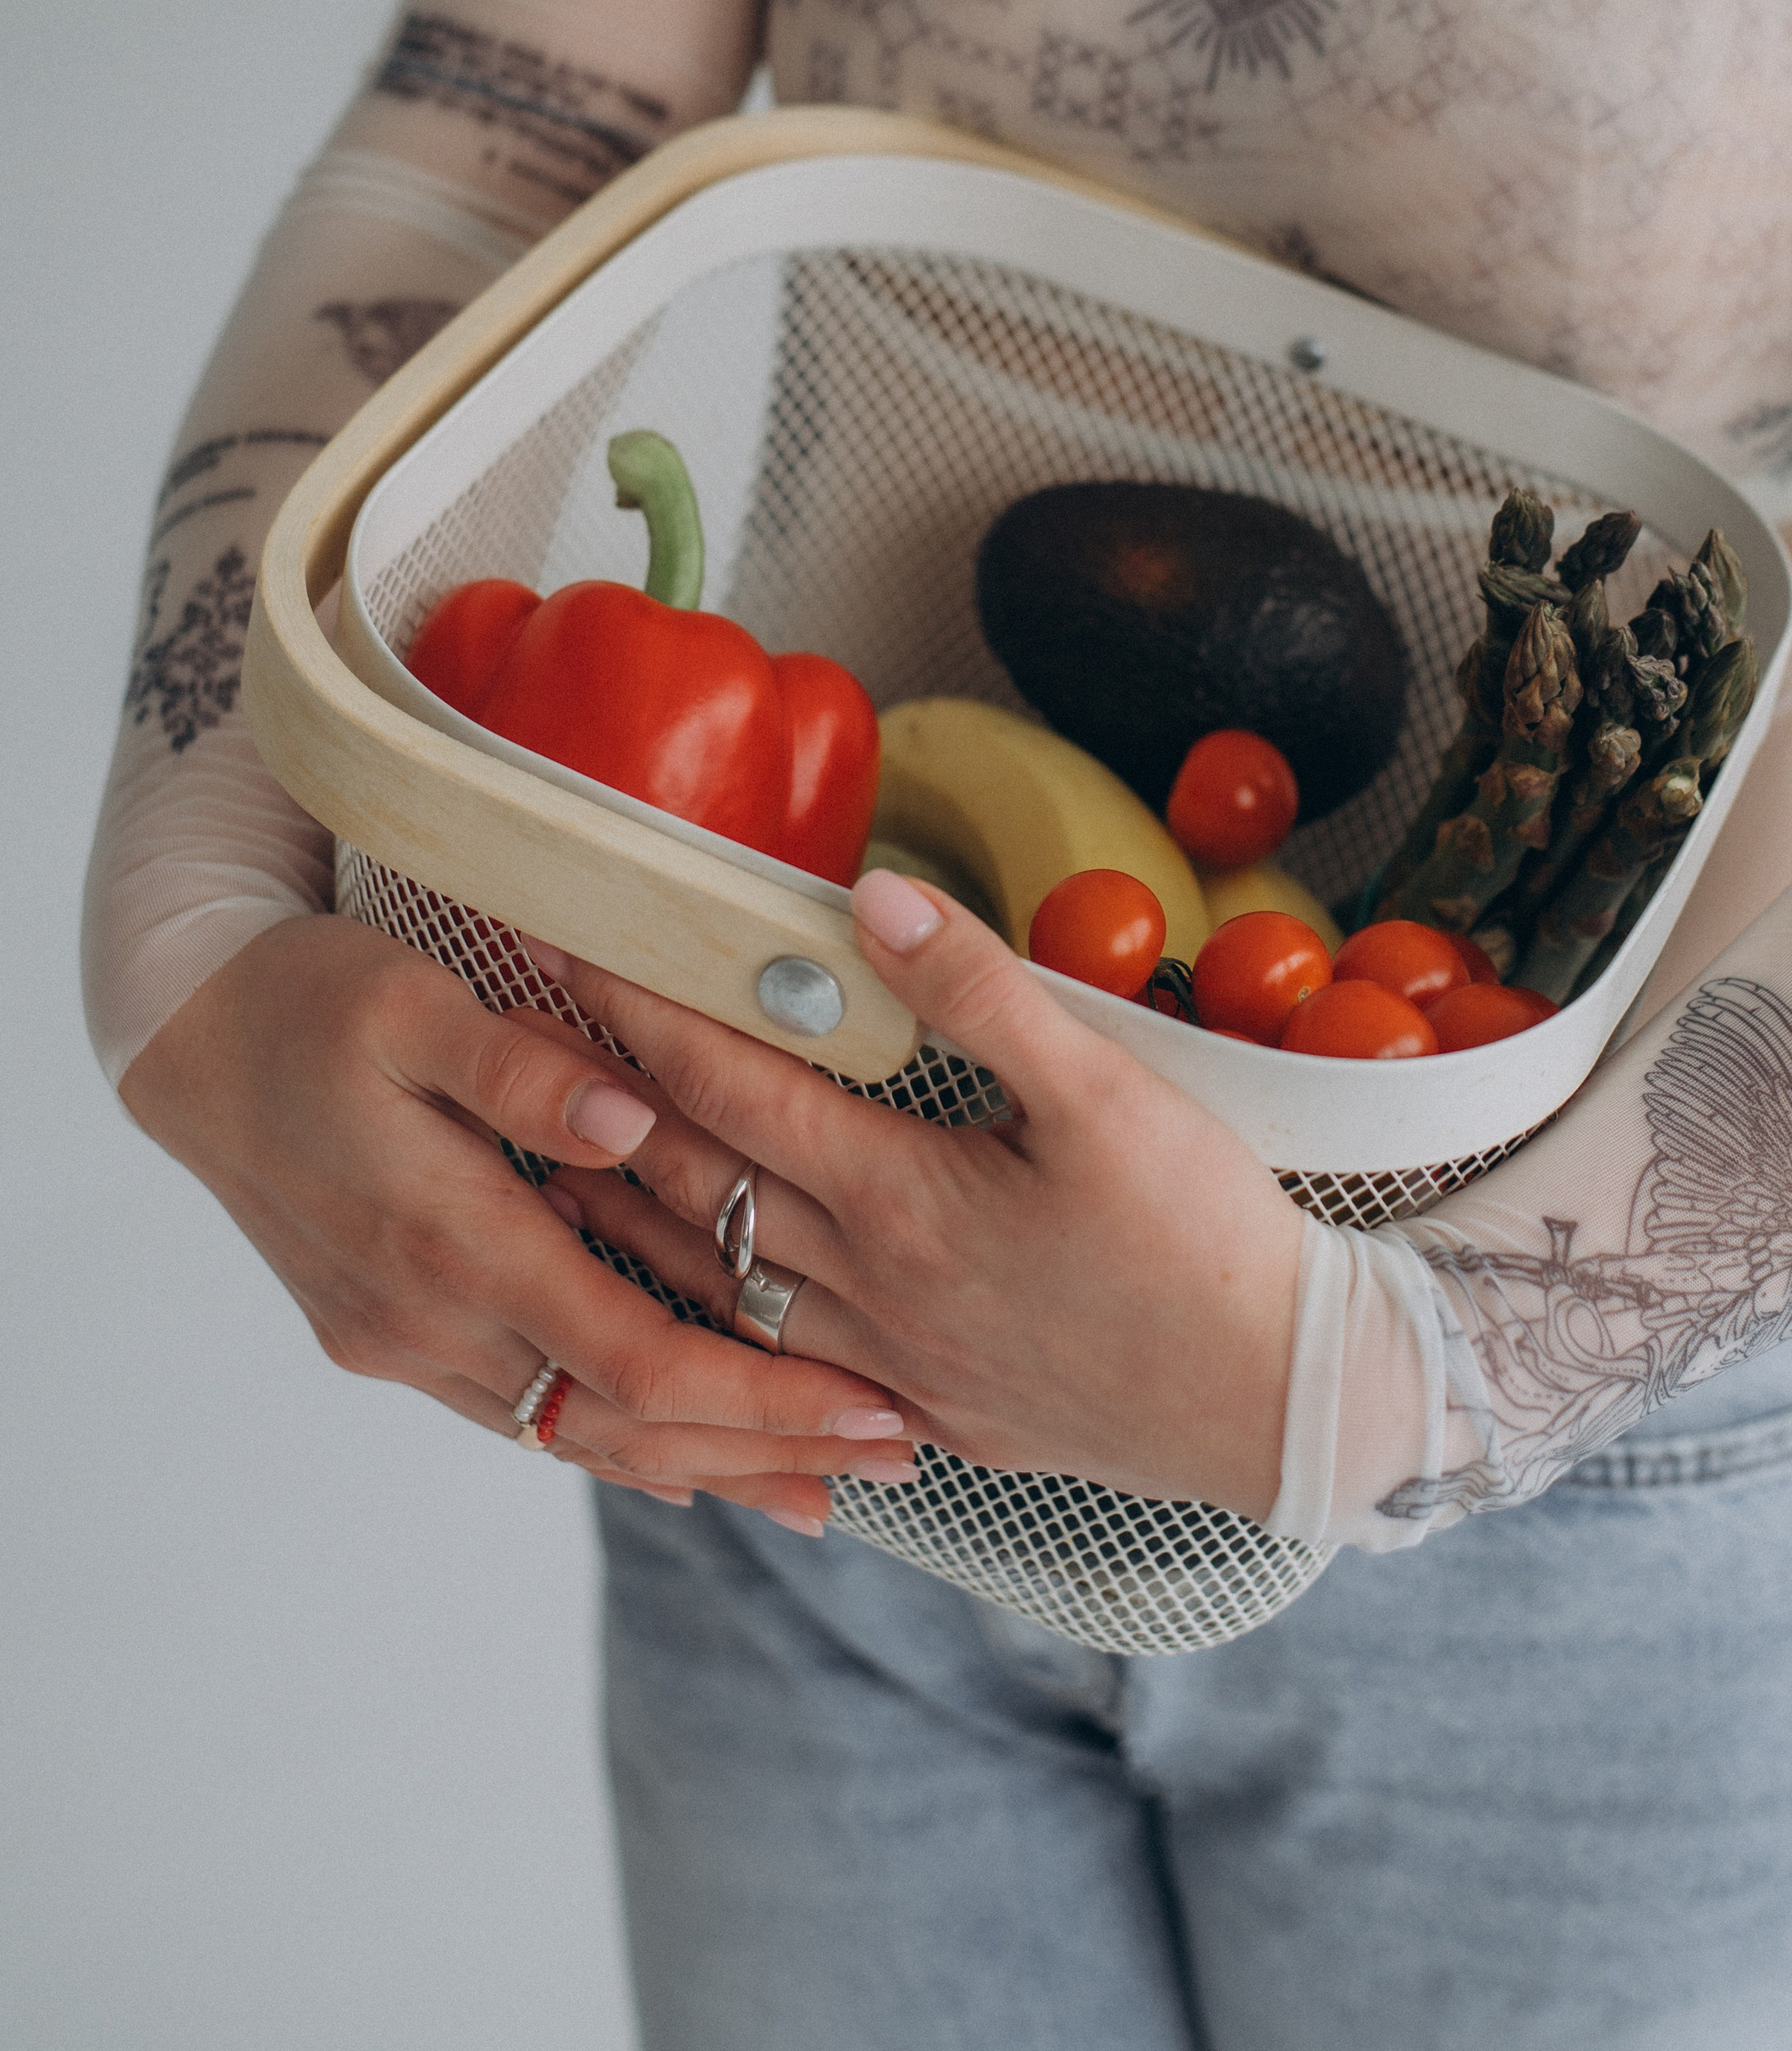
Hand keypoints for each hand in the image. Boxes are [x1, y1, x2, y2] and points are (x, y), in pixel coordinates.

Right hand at [118, 913, 918, 1529]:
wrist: (191, 1046)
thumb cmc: (315, 1000)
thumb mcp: (412, 999)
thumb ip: (520, 1068)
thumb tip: (634, 1121)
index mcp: (449, 1235)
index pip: (633, 1356)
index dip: (758, 1395)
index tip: (871, 1404)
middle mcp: (428, 1318)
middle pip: (624, 1425)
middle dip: (766, 1452)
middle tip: (899, 1460)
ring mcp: (405, 1343)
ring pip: (577, 1438)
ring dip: (703, 1468)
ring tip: (824, 1494)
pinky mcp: (394, 1340)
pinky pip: (527, 1415)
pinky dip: (619, 1444)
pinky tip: (688, 1469)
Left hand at [534, 870, 1305, 1524]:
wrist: (1278, 1402)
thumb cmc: (1202, 1238)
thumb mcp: (1106, 1090)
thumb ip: (979, 990)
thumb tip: (870, 898)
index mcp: (903, 1202)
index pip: (731, 1091)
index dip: (645, 1017)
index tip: (574, 954)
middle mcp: (870, 1292)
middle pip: (697, 1188)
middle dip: (606, 1107)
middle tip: (532, 1044)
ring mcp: (889, 1367)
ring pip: (719, 1287)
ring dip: (634, 1221)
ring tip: (563, 1162)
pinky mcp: (925, 1415)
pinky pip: (779, 1367)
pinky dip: (713, 1319)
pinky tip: (692, 1300)